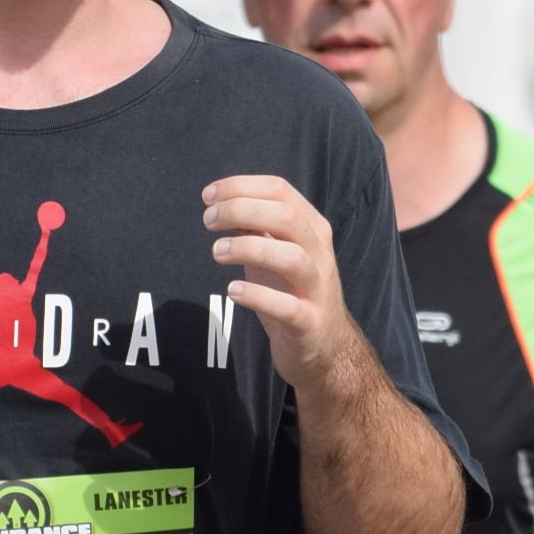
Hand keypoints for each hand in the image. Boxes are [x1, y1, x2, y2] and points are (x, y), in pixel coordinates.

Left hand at [203, 174, 359, 393]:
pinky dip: (257, 295)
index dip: (240, 186)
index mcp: (312, 228)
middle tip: (208, 221)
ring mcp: (317, 288)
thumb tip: (222, 201)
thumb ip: (256, 226)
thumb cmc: (292, 292)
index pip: (280, 189)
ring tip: (217, 252)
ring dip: (248, 248)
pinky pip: (287, 307)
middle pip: (286, 216)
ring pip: (291, 257)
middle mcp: (319, 253)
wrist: (325, 347)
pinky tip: (232, 291)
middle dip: (241, 210)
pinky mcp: (310, 322)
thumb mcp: (275, 252)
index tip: (208, 196)